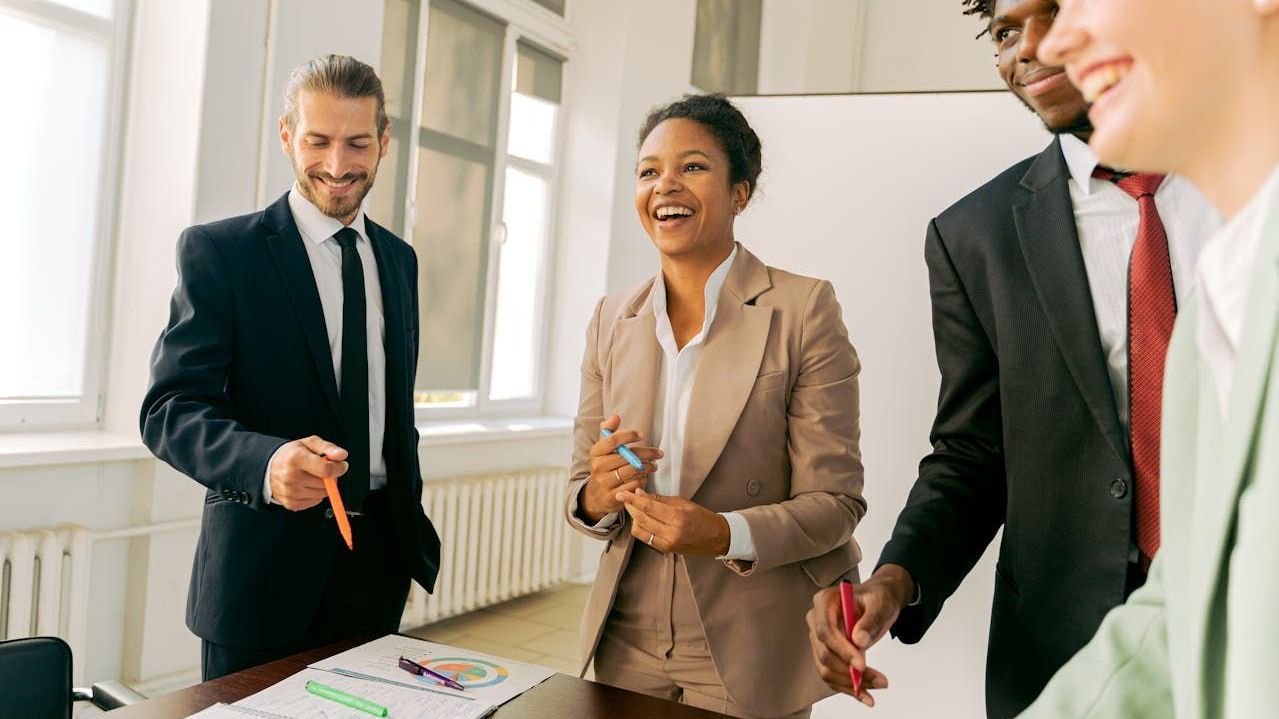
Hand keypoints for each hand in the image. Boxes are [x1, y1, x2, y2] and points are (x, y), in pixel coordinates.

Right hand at [267, 435, 348, 510]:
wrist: (268, 468)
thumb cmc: (292, 454)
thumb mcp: (309, 443)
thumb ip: (328, 448)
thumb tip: (342, 455)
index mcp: (296, 459)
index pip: (326, 470)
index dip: (339, 468)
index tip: (342, 465)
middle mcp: (291, 477)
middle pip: (326, 484)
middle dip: (331, 477)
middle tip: (324, 470)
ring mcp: (290, 492)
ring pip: (322, 494)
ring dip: (323, 487)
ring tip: (313, 477)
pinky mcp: (291, 503)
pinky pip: (315, 502)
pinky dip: (315, 495)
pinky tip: (307, 486)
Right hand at [580, 416, 661, 521]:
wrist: (596, 495)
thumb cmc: (604, 467)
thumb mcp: (602, 449)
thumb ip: (608, 431)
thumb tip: (616, 417)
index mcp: (596, 452)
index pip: (612, 440)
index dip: (629, 435)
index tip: (641, 435)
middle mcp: (598, 466)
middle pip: (627, 456)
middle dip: (647, 453)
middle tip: (658, 453)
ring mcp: (604, 482)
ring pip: (632, 471)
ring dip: (647, 467)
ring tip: (653, 465)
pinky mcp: (613, 496)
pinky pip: (634, 485)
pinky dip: (642, 480)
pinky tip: (644, 477)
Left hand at [618, 488, 730, 555]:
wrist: (716, 537)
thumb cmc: (701, 517)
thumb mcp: (682, 502)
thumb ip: (659, 499)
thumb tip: (639, 494)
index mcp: (677, 518)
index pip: (648, 507)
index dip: (632, 500)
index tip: (621, 494)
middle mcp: (671, 533)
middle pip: (641, 519)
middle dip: (630, 507)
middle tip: (625, 498)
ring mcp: (667, 543)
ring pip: (640, 530)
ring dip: (634, 518)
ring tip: (635, 507)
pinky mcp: (665, 549)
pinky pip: (645, 538)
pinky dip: (640, 527)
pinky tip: (642, 519)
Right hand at [806, 565, 913, 705]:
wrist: (877, 603)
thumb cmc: (877, 598)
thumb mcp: (880, 603)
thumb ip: (871, 620)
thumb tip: (859, 641)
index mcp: (825, 602)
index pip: (825, 631)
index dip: (841, 650)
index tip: (862, 665)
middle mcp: (816, 621)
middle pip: (824, 653)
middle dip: (849, 672)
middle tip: (878, 680)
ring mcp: (819, 639)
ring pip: (826, 669)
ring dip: (850, 684)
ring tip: (878, 686)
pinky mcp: (826, 653)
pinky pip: (832, 675)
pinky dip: (848, 688)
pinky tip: (865, 695)